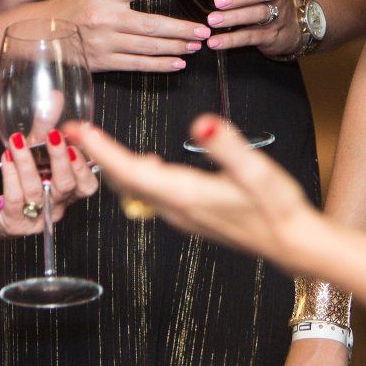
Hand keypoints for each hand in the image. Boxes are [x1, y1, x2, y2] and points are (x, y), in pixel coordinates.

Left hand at [0, 127, 100, 241]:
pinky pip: (14, 198)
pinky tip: (7, 158)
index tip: (75, 142)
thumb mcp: (34, 152)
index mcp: (67, 192)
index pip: (86, 184)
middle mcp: (55, 206)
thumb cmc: (17, 181)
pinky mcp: (15, 222)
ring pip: (36, 189)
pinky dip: (10, 175)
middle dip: (59, 159)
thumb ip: (45, 127)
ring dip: (27, 162)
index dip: (83, 164)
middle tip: (53, 136)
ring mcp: (36, 217)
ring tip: (17, 141)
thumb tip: (54, 97)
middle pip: (65, 186)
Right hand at [44, 0, 209, 73]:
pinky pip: (137, 65)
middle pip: (149, 24)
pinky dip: (159, 65)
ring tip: (196, 44)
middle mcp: (105, 18)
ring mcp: (104, 43)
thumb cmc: (74, 2)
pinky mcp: (104, 62)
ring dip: (174, 47)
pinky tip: (178, 63)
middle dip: (179, 28)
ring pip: (146, 47)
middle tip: (203, 29)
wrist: (42, 32)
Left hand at [65, 115, 325, 269]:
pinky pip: (151, 194)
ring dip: (113, 166)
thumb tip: (203, 122)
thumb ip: (228, 146)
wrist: (293, 243)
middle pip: (123, 182)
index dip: (100, 150)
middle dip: (95, 156)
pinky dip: (136, 174)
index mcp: (184, 193)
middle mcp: (175, 207)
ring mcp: (182, 214)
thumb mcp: (257, 170)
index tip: (75, 130)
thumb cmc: (278, 208)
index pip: (129, 170)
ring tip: (96, 143)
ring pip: (135, 189)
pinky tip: (146, 163)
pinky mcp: (192, 214)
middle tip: (72, 132)